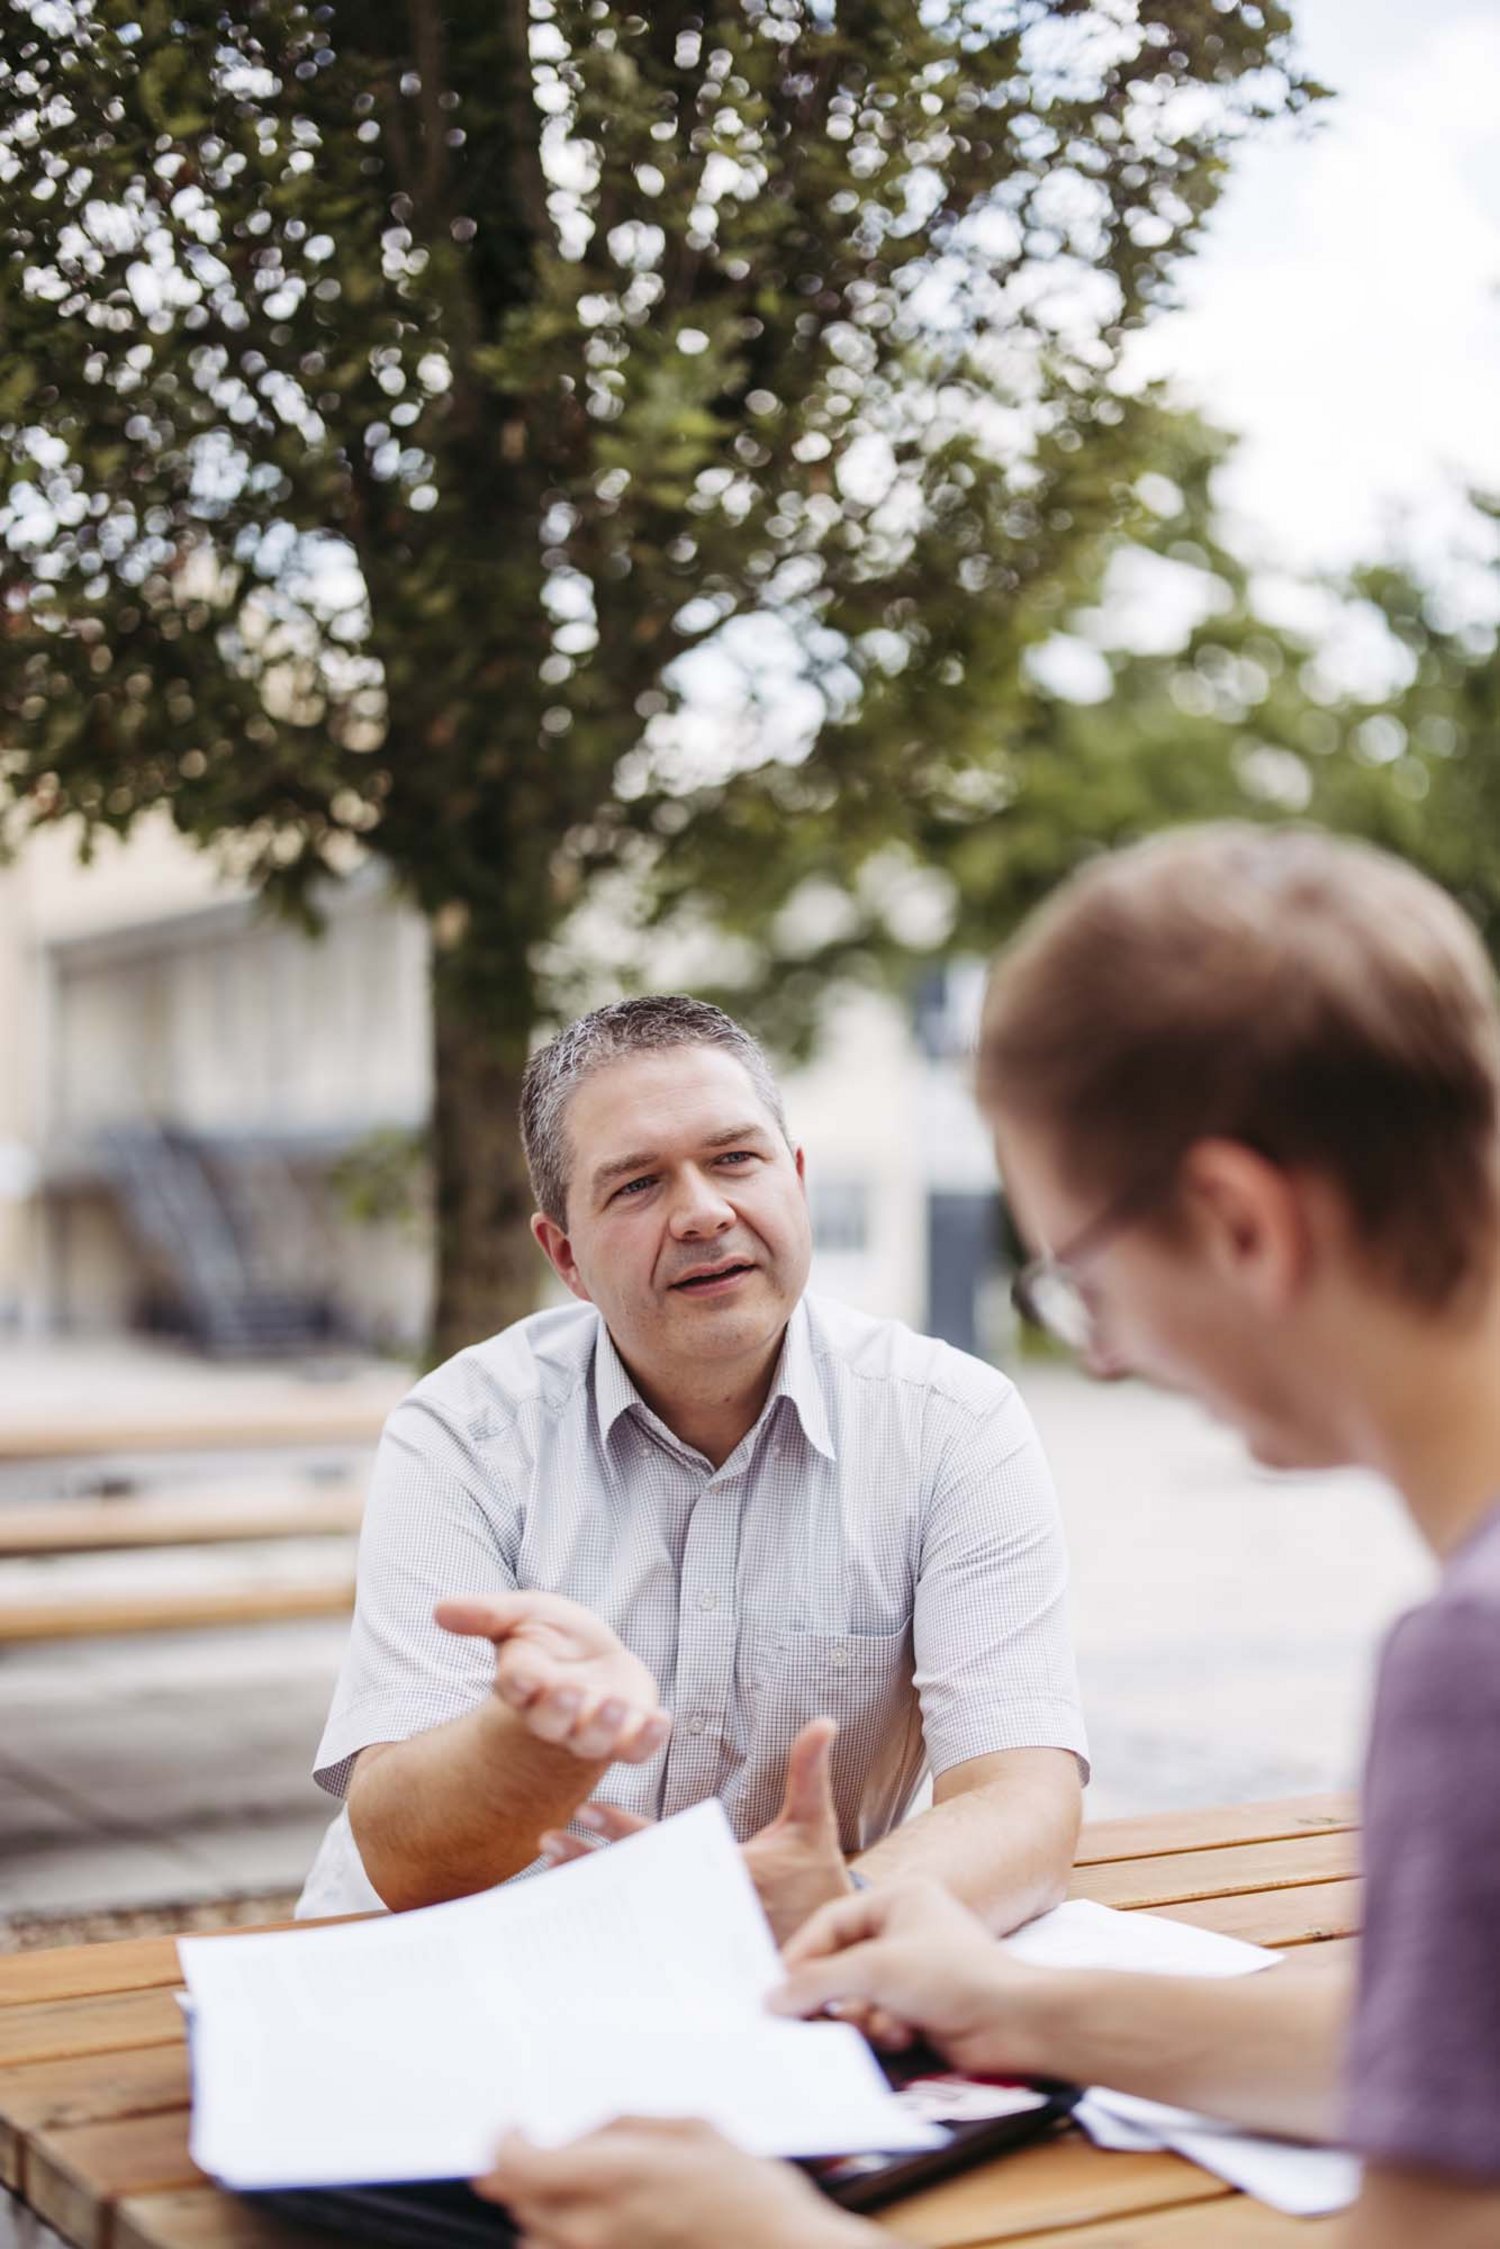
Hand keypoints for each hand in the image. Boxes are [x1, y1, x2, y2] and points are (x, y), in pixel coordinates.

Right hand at [436, 1593, 670, 1766]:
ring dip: (603, 1727)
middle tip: (569, 1691)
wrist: (594, 1660)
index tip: (520, 1675)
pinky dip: (648, 1739)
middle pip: (552, 1722)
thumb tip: (438, 1609)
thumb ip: (485, 1614)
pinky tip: (662, 1720)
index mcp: (524, 1685)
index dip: (518, 1682)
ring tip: (615, 1704)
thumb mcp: (522, 1614)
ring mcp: (593, 1730)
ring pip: (593, 1741)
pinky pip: (636, 1748)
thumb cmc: (551, 1638)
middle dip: (559, 1710)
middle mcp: (556, 1715)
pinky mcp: (628, 1735)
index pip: (516, 1687)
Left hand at [474, 2117, 867, 2248]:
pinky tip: (597, 2225)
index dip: (504, 2140)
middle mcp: (596, 2226)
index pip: (517, 2163)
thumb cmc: (748, 2193)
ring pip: (533, 2238)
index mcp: (615, 2174)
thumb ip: (627, 2128)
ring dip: (541, 2211)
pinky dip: (564, 2241)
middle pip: (517, 2200)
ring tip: (576, 2193)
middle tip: (549, 2152)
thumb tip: (586, 2136)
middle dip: (524, 2171)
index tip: (516, 2127)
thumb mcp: (691, 2130)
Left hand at [539, 1718, 853, 1944]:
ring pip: (631, 1913)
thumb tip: (824, 1721)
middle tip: (549, 1840)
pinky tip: (579, 1909)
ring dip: (592, 1890)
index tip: (587, 1810)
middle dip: (591, 1860)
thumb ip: (808, 1772)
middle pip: (636, 1882)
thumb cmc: (816, 1880)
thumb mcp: (813, 1823)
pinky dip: (610, 1925)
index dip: (624, 1829)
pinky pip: (642, 1942)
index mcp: (731, 1870)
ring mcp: (696, 1938)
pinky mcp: (692, 1959)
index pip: (666, 1846)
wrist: (830, 1951)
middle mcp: (706, 1906)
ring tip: (550, 1870)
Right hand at [772, 1878, 1049, 2079]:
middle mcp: (904, 1929)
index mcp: (897, 1899)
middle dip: (833, 1994)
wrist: (1016, 2023)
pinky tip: (905, 2035)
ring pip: (858, 1997)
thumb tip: (771, 1999)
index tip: (775, 1989)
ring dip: (865, 2017)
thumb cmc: (952, 1976)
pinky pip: (880, 2019)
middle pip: (842, 1963)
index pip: (830, 1922)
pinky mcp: (921, 2008)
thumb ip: (818, 1983)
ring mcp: (914, 1970)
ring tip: (884, 2024)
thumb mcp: (876, 1971)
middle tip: (802, 2019)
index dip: (801, 1956)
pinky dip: (885, 2031)